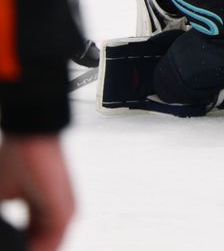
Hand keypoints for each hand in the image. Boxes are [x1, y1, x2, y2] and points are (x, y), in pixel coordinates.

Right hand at [0, 135, 74, 250]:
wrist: (31, 136)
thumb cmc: (17, 158)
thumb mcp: (0, 195)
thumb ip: (2, 218)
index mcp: (43, 211)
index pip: (31, 241)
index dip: (17, 248)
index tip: (4, 250)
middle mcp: (57, 213)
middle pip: (42, 246)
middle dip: (24, 250)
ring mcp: (64, 213)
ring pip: (48, 246)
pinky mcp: (65, 210)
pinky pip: (53, 242)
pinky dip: (38, 250)